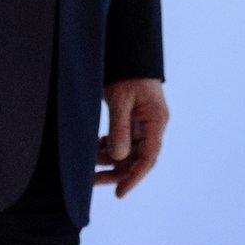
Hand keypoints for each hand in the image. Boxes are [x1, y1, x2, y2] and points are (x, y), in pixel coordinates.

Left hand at [95, 78, 167, 197]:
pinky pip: (123, 141)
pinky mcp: (134, 120)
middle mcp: (153, 126)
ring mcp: (144, 123)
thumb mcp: (121, 100)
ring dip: (109, 157)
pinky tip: (96, 145)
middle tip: (91, 180)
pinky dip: (109, 146)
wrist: (128, 51)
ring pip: (128, 152)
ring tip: (88, 157)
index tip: (119, 193)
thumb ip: (120, 128)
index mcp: (156, 121)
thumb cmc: (127, 72)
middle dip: (115, 171)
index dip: (134, 177)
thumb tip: (117, 158)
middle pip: (137, 159)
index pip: (148, 158)